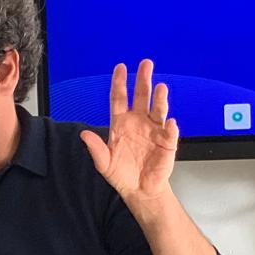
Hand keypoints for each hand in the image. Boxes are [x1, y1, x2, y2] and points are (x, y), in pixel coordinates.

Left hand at [80, 61, 178, 203]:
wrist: (139, 189)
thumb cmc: (122, 174)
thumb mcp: (104, 162)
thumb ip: (96, 149)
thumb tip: (84, 134)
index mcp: (121, 124)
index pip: (119, 98)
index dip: (119, 83)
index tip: (120, 68)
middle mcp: (138, 122)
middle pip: (141, 97)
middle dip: (143, 80)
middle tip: (146, 64)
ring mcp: (154, 130)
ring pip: (157, 109)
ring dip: (159, 99)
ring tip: (160, 88)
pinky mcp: (167, 142)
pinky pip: (170, 132)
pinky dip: (170, 127)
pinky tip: (169, 122)